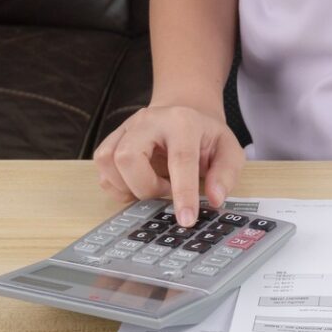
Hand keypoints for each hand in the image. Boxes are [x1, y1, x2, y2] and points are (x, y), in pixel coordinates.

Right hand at [93, 105, 244, 226]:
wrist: (184, 111)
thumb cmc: (206, 135)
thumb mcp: (229, 150)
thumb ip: (225, 174)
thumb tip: (215, 199)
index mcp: (182, 122)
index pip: (179, 159)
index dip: (182, 193)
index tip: (186, 220)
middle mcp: (148, 120)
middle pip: (128, 157)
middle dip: (145, 188)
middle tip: (165, 192)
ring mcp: (126, 127)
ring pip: (108, 162)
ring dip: (129, 187)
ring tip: (153, 187)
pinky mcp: (113, 139)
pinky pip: (102, 169)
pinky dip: (118, 187)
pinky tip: (138, 185)